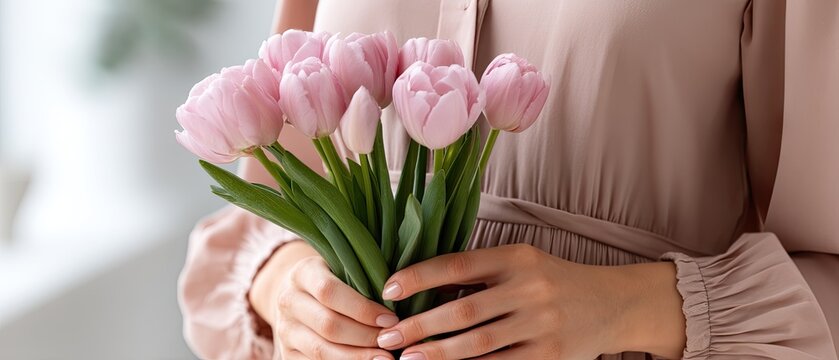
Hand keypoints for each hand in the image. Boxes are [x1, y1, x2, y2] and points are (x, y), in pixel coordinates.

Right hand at [256, 249, 397, 359]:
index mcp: (302, 273)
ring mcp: (284, 330)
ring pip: (321, 350)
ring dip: (357, 357)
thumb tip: (397, 300)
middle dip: (365, 336)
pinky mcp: (286, 354)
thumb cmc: (332, 279)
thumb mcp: (341, 268)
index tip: (391, 319)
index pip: (329, 292)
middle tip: (392, 342)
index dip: (362, 308)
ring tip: (385, 359)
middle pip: (328, 325)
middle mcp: (288, 301)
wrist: (296, 295)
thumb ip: (362, 277)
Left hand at [375, 244, 685, 358]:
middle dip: (420, 325)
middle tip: (387, 337)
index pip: (458, 263)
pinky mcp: (548, 356)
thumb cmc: (552, 280)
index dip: (419, 276)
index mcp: (516, 257)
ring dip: (438, 354)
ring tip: (407, 359)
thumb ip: (478, 273)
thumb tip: (421, 287)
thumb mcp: (519, 263)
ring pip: (478, 343)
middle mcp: (529, 287)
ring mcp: (541, 324)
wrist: (612, 304)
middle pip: (463, 309)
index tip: (388, 289)